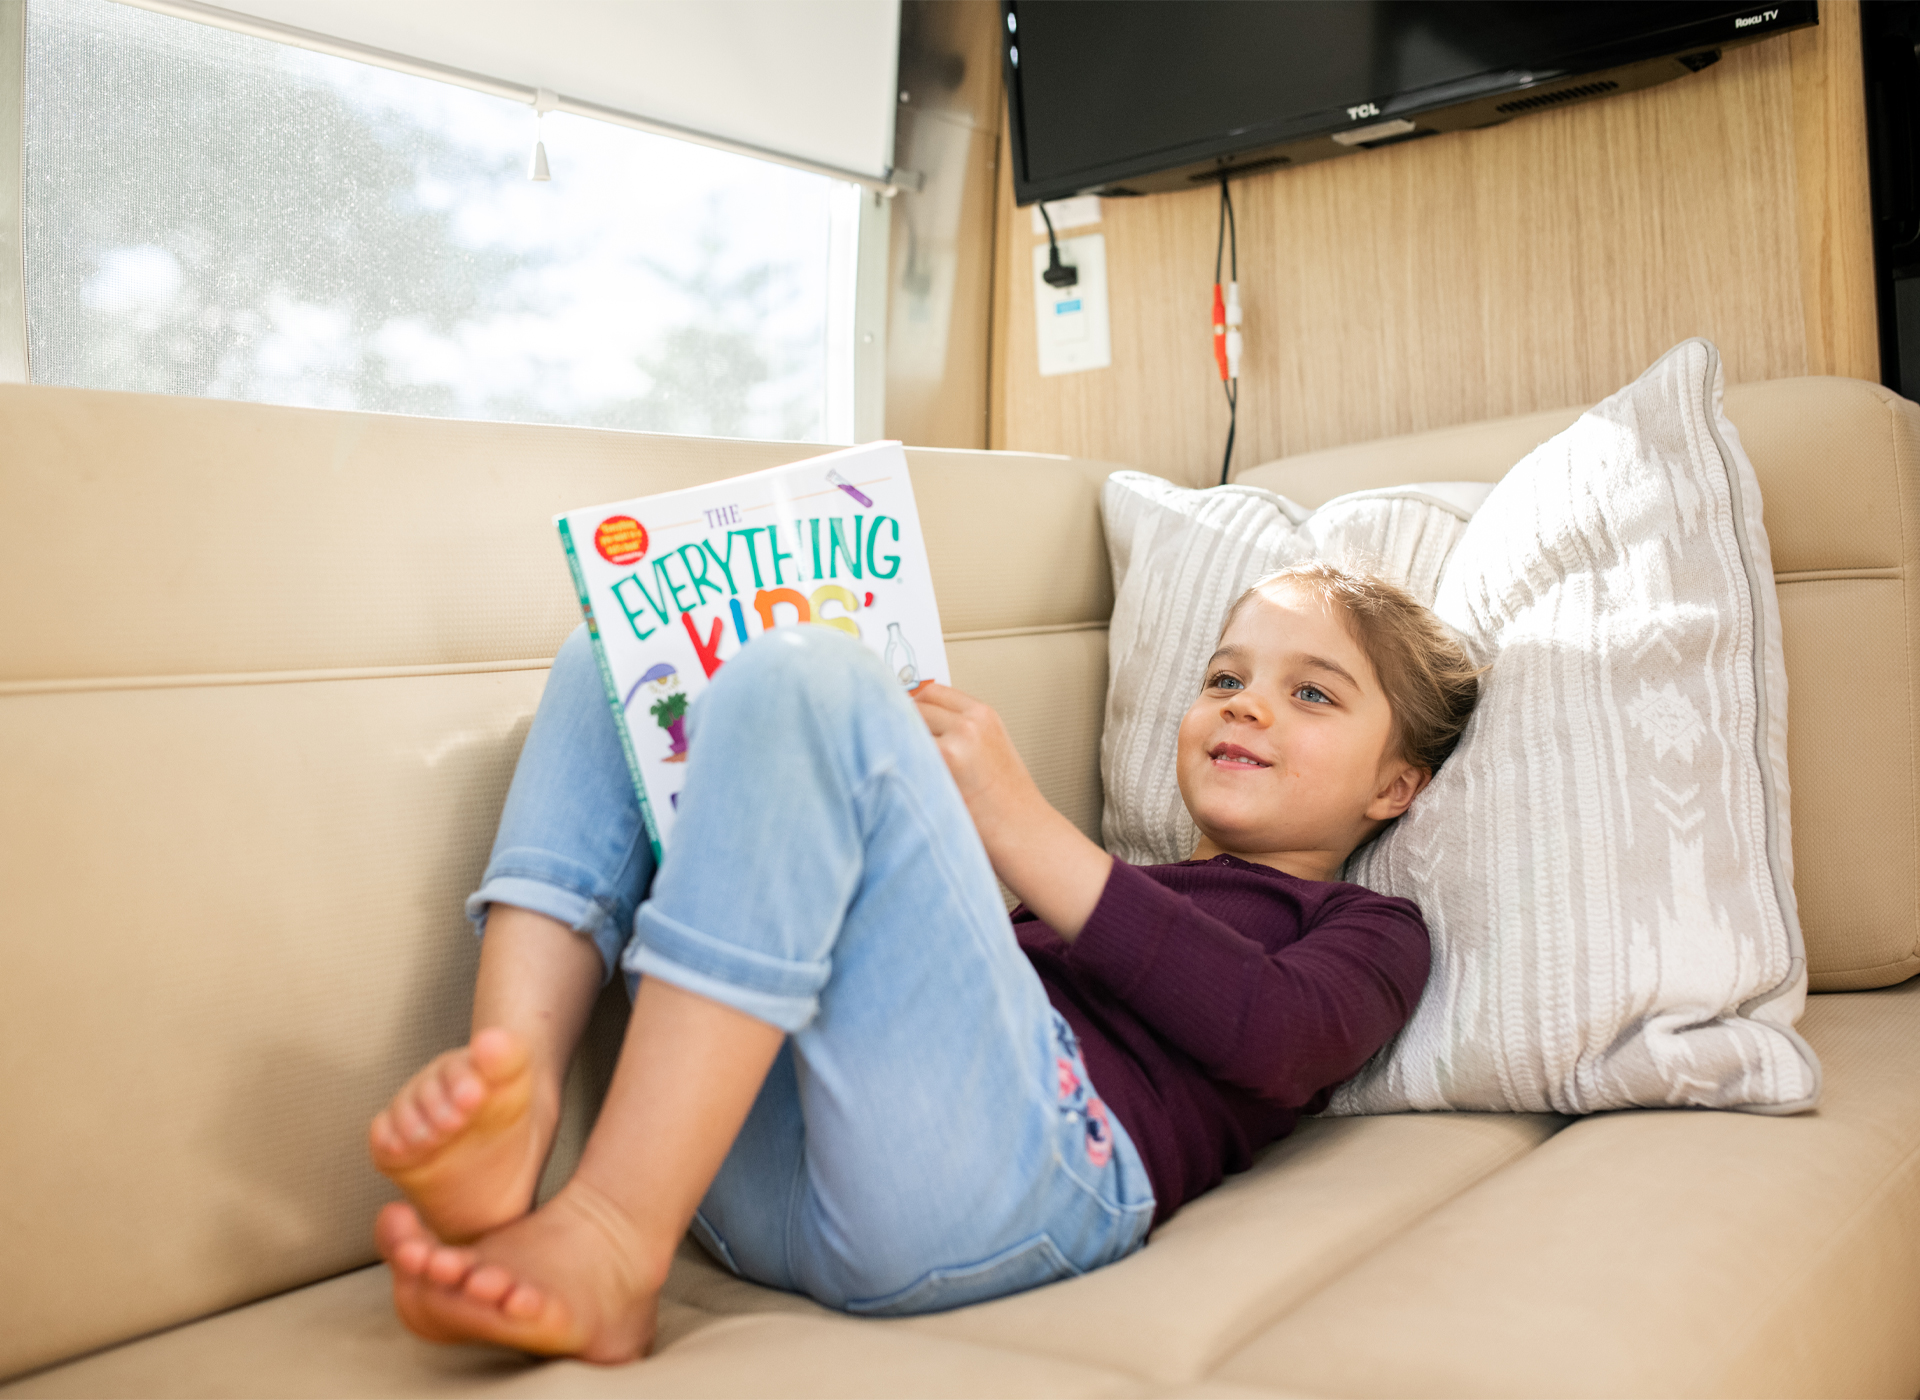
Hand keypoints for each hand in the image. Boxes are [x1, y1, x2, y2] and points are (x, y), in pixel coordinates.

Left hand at [912, 681, 1112, 939]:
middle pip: (910, 705)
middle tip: (881, 743)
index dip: (907, 704)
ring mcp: (956, 744)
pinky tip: (894, 783)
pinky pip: (900, 754)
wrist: (1027, 837)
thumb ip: (956, 731)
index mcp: (983, 715)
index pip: (929, 690)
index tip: (890, 714)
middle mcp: (970, 724)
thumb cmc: (1006, 805)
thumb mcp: (989, 752)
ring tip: (889, 768)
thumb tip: (908, 722)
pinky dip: (892, 765)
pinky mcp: (941, 767)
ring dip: (890, 744)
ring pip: (901, 728)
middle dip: (895, 723)